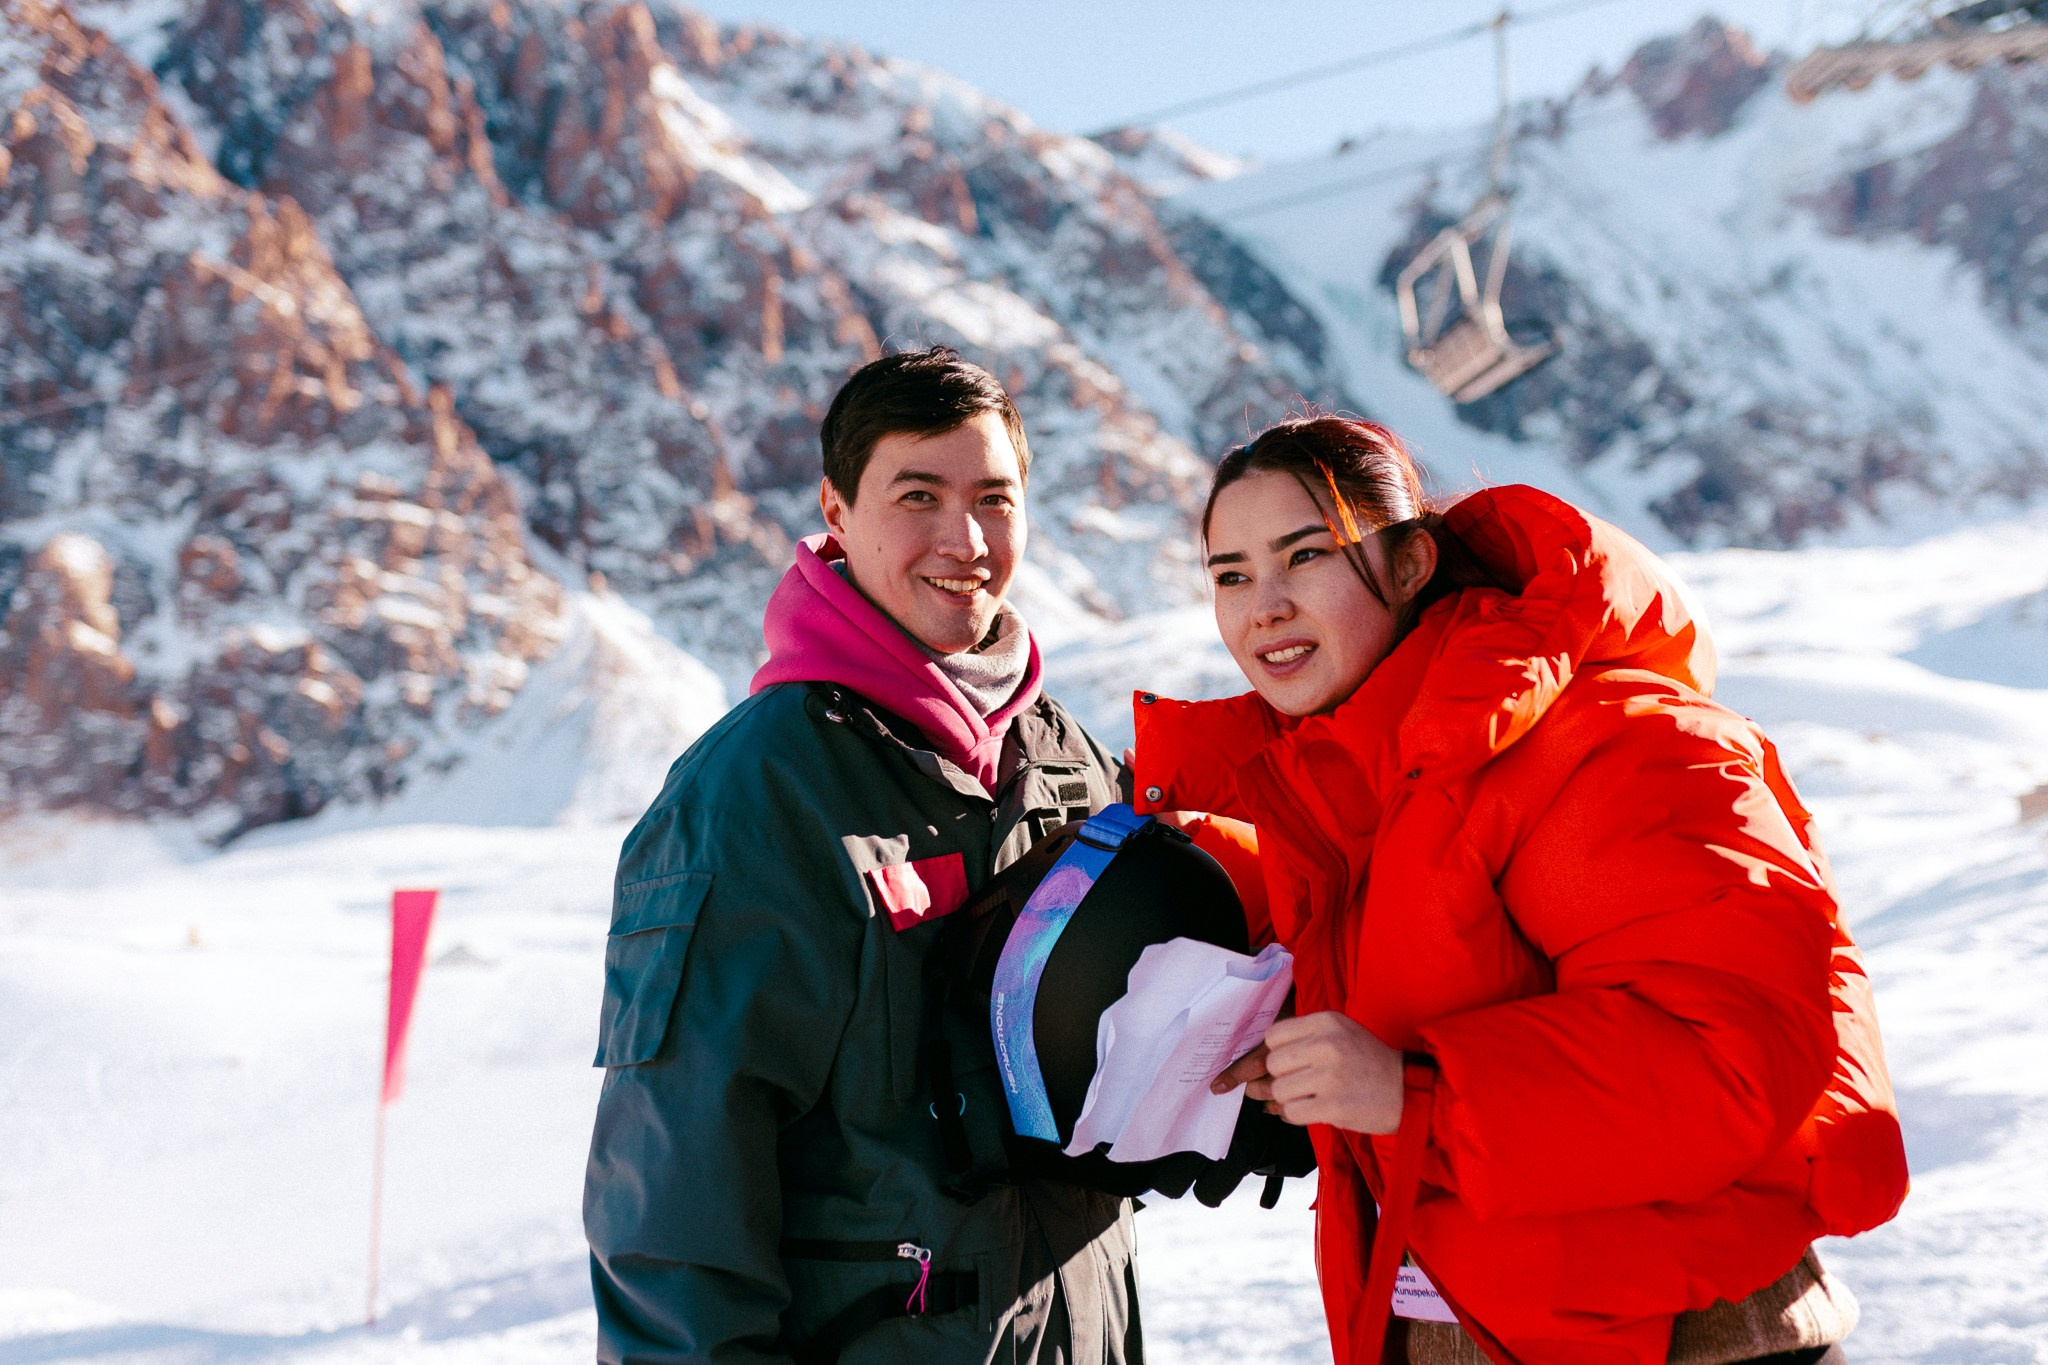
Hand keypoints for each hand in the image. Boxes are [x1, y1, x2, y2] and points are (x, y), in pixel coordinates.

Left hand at [1215, 1012, 1404, 1133]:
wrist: (1407, 1090)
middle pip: (1273, 1063)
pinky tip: (1312, 1110)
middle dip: (1280, 1077)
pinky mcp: (1333, 1106)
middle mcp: (1327, 1044)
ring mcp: (1329, 1076)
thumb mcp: (1341, 1032)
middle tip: (1299, 1083)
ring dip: (1288, 1099)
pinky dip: (1296, 1115)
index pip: (1274, 1035)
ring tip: (1308, 1097)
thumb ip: (1303, 1038)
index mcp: (1327, 1021)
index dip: (1277, 1052)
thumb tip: (1258, 1061)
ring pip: (1279, 1089)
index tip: (1291, 1062)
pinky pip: (1292, 1112)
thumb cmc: (1369, 1061)